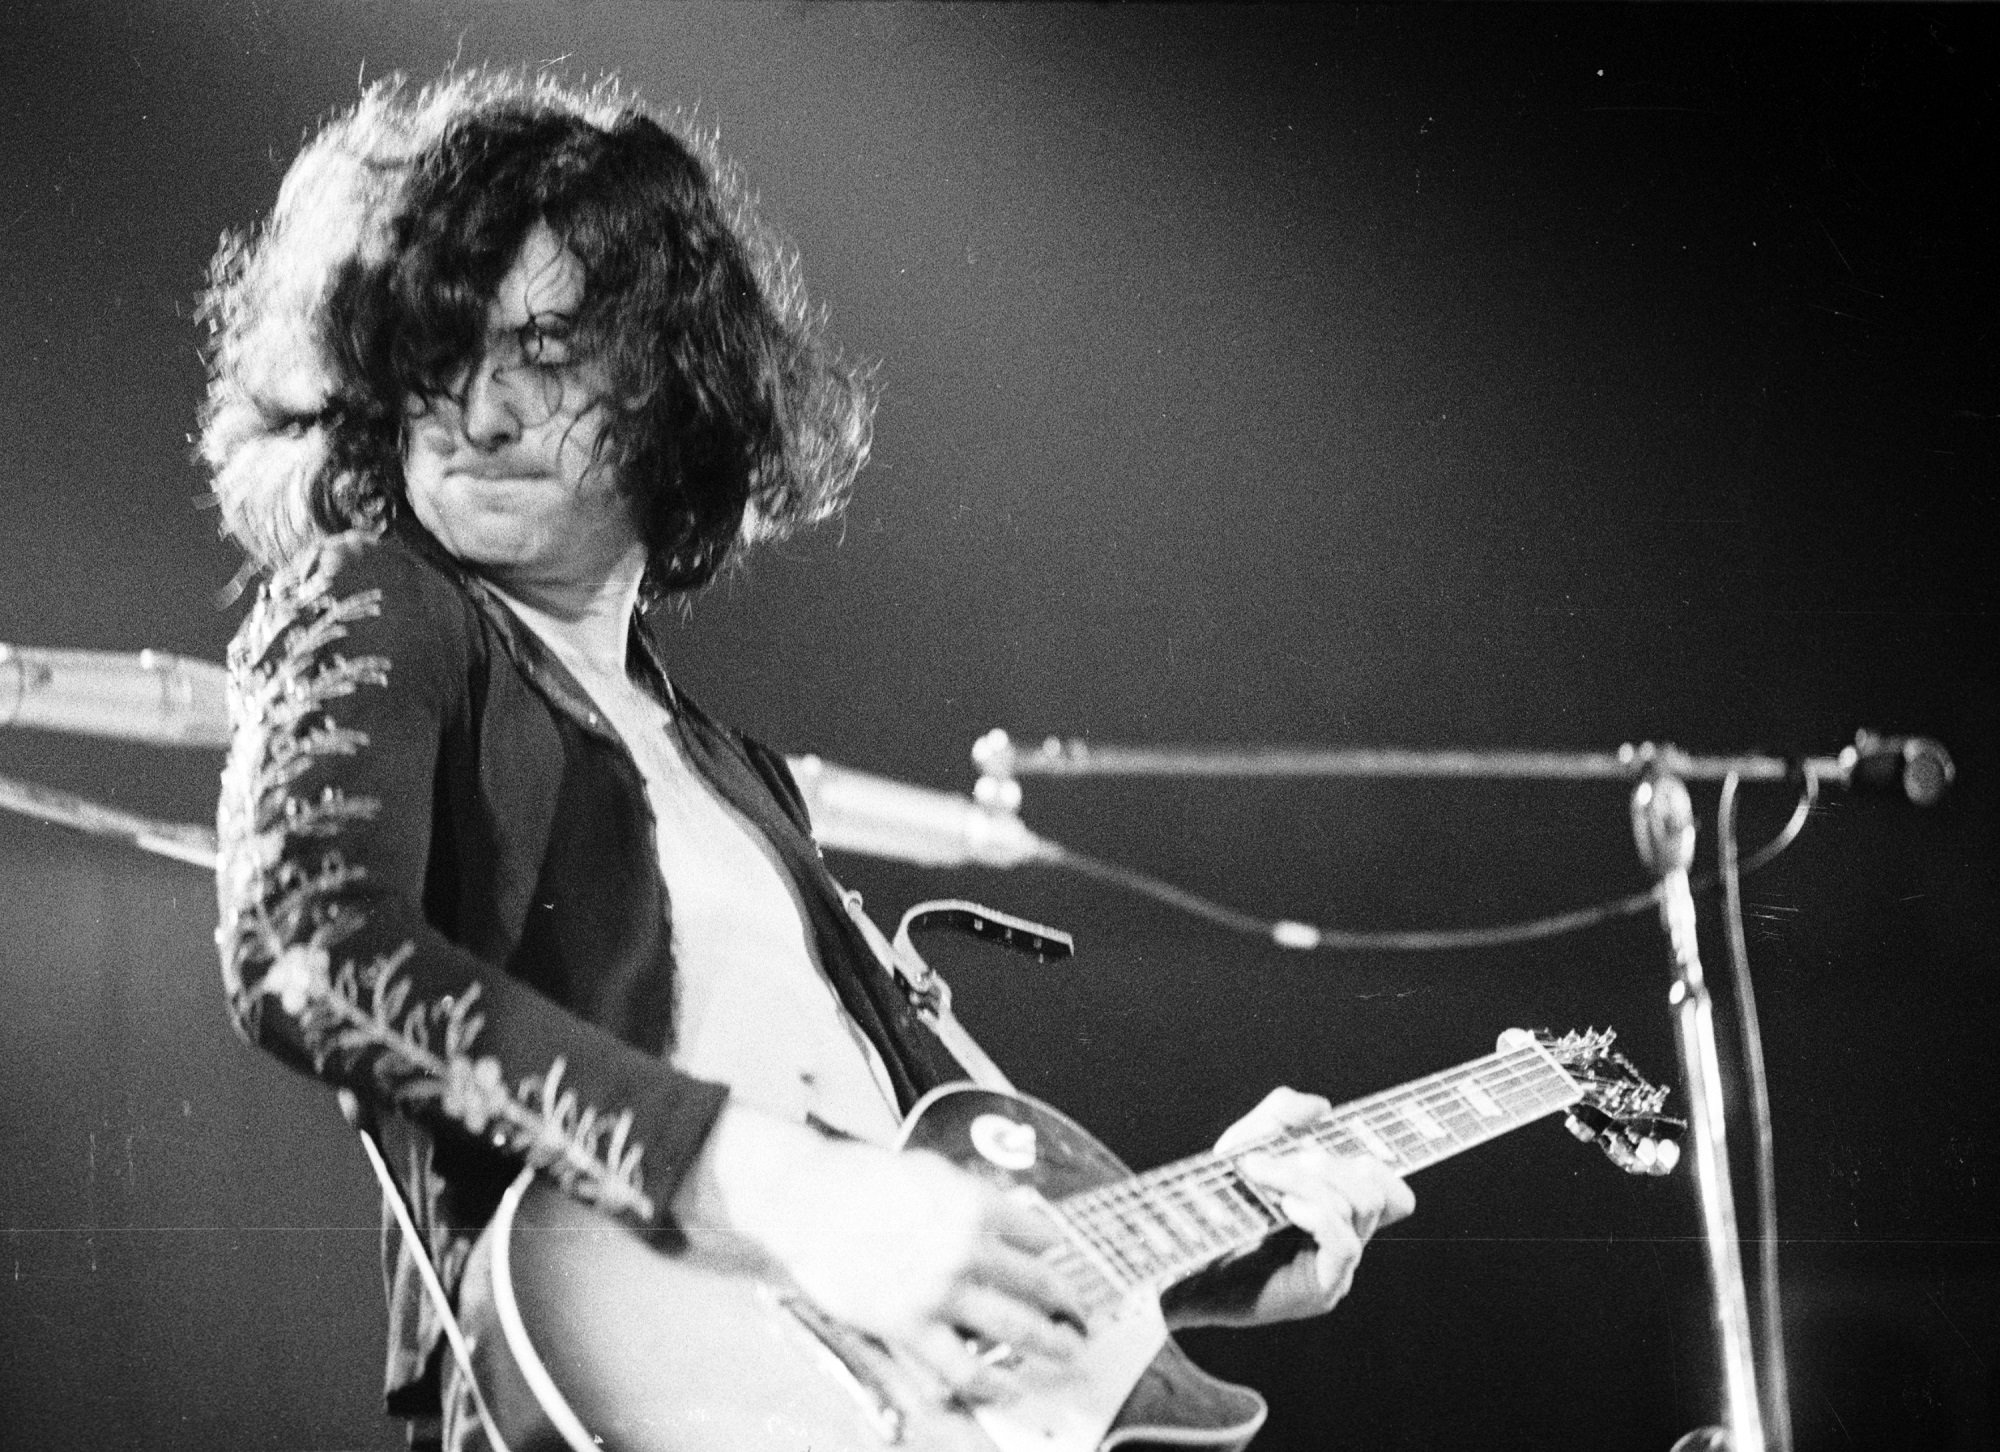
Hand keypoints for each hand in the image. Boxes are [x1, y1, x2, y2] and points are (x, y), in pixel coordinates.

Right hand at [679, 1105, 1087, 1402]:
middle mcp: (966, 1247)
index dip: (1052, 1249)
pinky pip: (963, 1367)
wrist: (806, 1200)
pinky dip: (994, 1383)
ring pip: (1015, 1328)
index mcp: (975, 1204)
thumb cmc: (860, 1181)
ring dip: (1050, 1344)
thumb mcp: (930, 1170)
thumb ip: (973, 1194)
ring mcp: (940, 1291)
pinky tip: (1011, 1387)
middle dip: (1067, 1303)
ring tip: (1067, 1352)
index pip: (1037, 1233)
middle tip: (1080, 1314)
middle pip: (1038, 1283)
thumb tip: (1013, 1213)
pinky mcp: (909, 1326)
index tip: (1059, 1260)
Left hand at [1172, 1087, 1414, 1327]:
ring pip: (1359, 1207)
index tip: (1314, 1146)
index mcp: (1338, 1214)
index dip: (1375, 1164)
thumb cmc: (1214, 1213)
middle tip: (1267, 1159)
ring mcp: (1337, 1269)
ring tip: (1259, 1174)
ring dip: (1307, 1178)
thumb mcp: (1243, 1149)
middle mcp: (1345, 1242)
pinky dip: (1317, 1212)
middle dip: (1325, 1162)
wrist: (1180, 1271)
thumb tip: (1322, 1106)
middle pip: (1376, 1190)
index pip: (1395, 1193)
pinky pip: (1344, 1243)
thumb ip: (1278, 1118)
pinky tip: (1283, 1204)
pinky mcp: (1319, 1291)